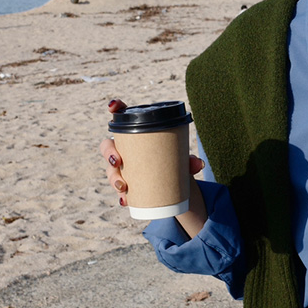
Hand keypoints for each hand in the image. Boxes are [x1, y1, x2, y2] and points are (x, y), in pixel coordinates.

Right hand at [101, 98, 207, 234]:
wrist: (172, 184)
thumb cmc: (172, 160)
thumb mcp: (181, 159)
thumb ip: (189, 160)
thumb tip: (199, 163)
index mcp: (136, 135)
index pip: (122, 117)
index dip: (115, 108)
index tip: (113, 106)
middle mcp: (124, 149)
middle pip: (108, 147)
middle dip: (109, 154)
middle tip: (118, 161)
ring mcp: (122, 168)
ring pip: (111, 171)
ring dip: (114, 178)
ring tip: (123, 187)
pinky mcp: (125, 185)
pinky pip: (119, 190)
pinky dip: (122, 196)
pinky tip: (125, 200)